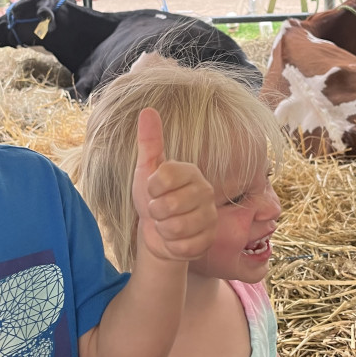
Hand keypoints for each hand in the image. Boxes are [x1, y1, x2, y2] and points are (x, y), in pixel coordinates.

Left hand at [132, 108, 216, 262]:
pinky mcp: (208, 239)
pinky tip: (174, 239)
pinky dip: (172, 246)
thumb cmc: (152, 198)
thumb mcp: (145, 170)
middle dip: (155, 212)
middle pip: (169, 205)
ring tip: (166, 224)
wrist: (157, 233)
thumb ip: (149, 142)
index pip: (164, 176)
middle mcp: (205, 191)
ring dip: (163, 230)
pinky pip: (183, 247)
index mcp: (191, 172)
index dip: (151, 187)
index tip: (152, 190)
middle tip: (159, 210)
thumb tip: (148, 109)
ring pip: (176, 228)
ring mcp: (210, 216)